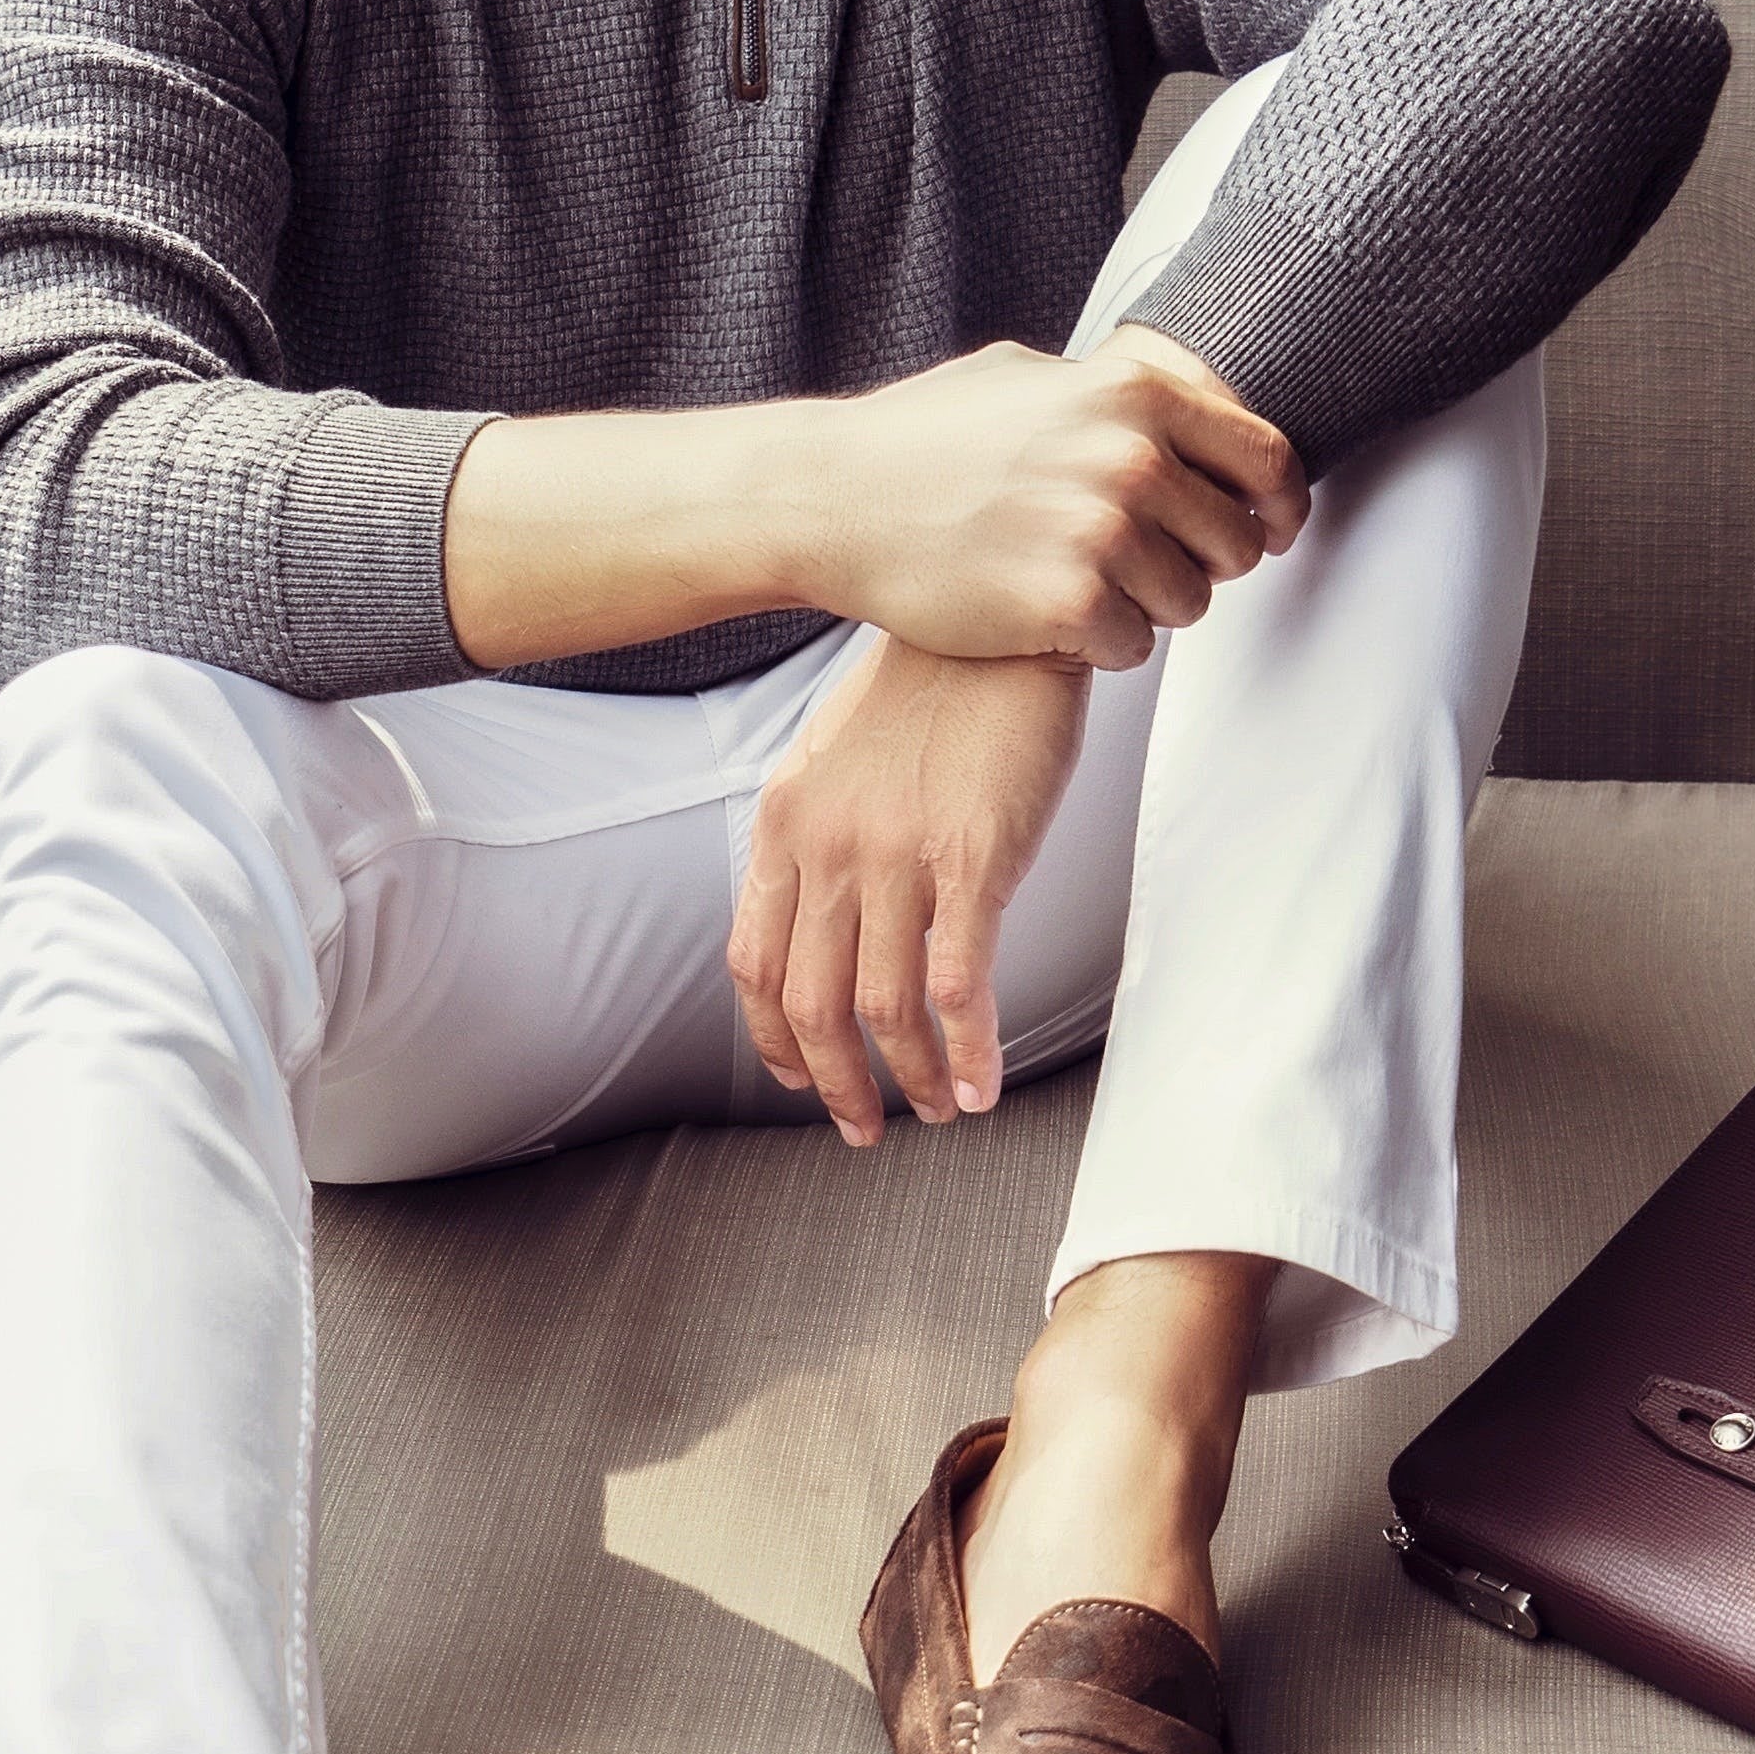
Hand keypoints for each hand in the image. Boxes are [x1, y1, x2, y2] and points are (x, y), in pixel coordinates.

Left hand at [729, 638, 1090, 1144]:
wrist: (999, 624)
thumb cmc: (930, 688)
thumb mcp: (836, 755)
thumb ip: (820, 833)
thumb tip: (821, 909)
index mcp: (785, 824)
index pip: (755, 961)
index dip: (774, 1037)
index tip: (801, 1078)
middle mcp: (827, 848)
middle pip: (811, 1003)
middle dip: (838, 1084)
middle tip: (866, 1129)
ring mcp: (897, 856)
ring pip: (883, 1007)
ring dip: (909, 1077)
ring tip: (940, 1110)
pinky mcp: (973, 859)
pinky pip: (958, 984)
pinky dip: (966, 1050)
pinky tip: (981, 1085)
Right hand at [787, 326, 1305, 666]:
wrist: (830, 500)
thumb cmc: (916, 440)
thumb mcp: (1024, 375)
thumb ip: (1113, 389)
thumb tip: (1184, 395)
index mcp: (1134, 396)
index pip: (1267, 459)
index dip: (1280, 505)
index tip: (1273, 530)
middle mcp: (1131, 460)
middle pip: (1236, 542)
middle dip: (1201, 562)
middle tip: (1141, 565)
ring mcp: (1102, 536)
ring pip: (1190, 604)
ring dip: (1146, 606)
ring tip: (1079, 586)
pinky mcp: (1067, 606)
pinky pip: (1134, 648)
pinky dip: (1099, 645)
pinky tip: (1047, 618)